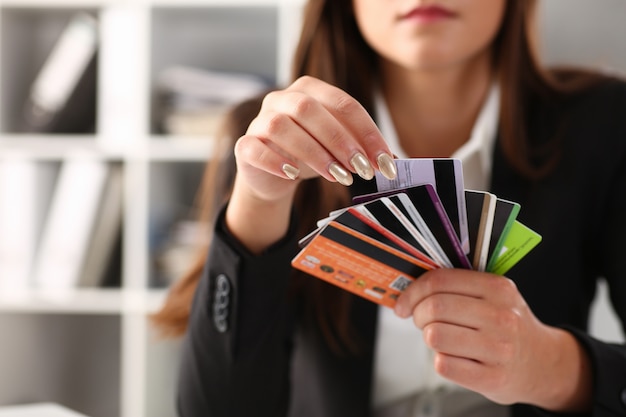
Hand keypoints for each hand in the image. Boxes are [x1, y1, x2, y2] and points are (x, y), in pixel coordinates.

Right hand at [234, 75, 395, 202]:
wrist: (272, 176)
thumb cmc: (309, 156)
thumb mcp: (339, 150)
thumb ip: (364, 151)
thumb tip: (396, 162)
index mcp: (310, 90)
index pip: (343, 103)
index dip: (367, 132)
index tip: (385, 160)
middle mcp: (282, 99)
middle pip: (310, 109)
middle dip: (341, 141)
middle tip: (362, 169)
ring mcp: (260, 120)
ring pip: (282, 127)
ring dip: (313, 153)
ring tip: (338, 177)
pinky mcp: (244, 145)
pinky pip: (254, 147)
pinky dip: (274, 161)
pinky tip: (292, 175)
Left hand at [394, 268, 591, 411]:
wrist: (543, 362)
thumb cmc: (507, 326)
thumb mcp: (494, 295)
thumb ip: (458, 286)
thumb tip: (409, 288)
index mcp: (497, 288)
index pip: (440, 280)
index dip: (413, 291)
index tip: (403, 302)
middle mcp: (501, 316)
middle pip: (434, 308)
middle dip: (417, 314)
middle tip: (420, 320)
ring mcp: (498, 348)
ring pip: (435, 336)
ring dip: (428, 337)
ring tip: (440, 337)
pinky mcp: (492, 378)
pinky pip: (443, 364)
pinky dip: (440, 360)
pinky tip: (454, 357)